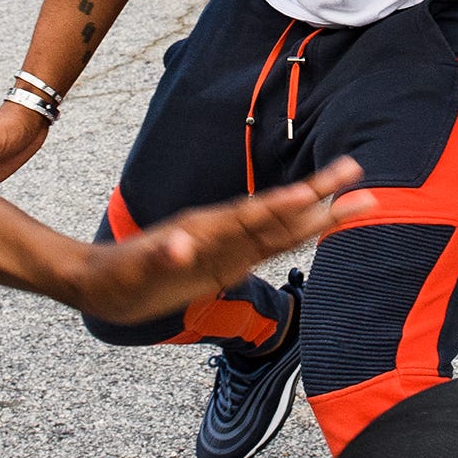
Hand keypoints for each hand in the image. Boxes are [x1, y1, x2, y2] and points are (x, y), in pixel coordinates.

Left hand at [69, 160, 375, 324]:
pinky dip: (295, 236)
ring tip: (355, 199)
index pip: (256, 215)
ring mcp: (226, 247)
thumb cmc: (114, 276)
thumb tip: (180, 247)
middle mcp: (222, 233)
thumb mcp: (133, 271)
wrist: (98, 283)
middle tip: (359, 175)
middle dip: (319, 198)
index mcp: (206, 230)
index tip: (316, 192)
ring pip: (281, 228)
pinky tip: (315, 228)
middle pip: (280, 214)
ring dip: (317, 214)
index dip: (286, 205)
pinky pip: (268, 248)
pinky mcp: (223, 263)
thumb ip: (159, 257)